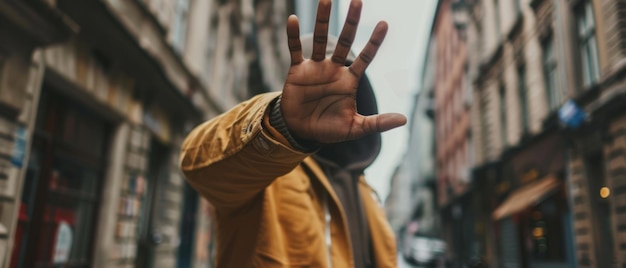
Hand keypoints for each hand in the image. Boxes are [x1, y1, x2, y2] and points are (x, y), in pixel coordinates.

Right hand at [281, 0, 406, 143]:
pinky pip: (295, 50)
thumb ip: (377, 123)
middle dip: (351, 22)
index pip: (365, 57)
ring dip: (321, 20)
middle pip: (345, 41)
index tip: (384, 24)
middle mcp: (334, 69)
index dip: (374, 42)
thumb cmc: (329, 129)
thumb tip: (404, 120)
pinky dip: (293, 36)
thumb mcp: (355, 128)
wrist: (301, 132)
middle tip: (358, 1)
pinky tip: (293, 19)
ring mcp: (315, 68)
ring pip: (320, 39)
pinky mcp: (297, 70)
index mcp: (349, 80)